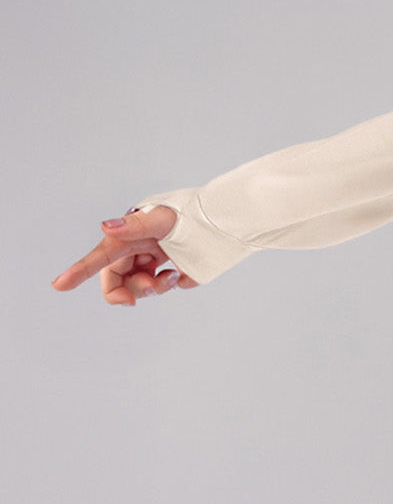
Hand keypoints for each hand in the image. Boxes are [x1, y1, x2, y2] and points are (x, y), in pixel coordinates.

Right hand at [50, 206, 197, 304]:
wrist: (224, 223)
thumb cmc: (191, 214)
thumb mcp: (162, 218)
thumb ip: (134, 225)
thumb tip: (105, 227)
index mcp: (130, 237)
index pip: (100, 258)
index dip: (79, 271)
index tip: (58, 285)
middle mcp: (138, 250)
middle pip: (118, 281)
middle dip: (131, 289)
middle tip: (151, 286)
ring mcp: (155, 262)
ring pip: (140, 288)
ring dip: (154, 288)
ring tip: (172, 277)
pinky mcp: (172, 271)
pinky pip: (164, 287)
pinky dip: (173, 284)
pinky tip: (184, 273)